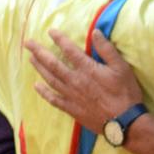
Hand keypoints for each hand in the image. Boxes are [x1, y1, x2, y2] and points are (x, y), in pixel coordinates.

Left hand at [26, 28, 143, 133]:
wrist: (123, 122)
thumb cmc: (125, 93)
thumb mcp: (121, 68)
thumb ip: (107, 49)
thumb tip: (95, 32)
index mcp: (87, 69)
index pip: (69, 50)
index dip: (59, 39)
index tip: (50, 31)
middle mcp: (75, 81)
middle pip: (53, 64)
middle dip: (39, 52)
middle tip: (28, 43)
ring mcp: (71, 96)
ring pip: (50, 79)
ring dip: (39, 68)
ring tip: (31, 59)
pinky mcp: (71, 109)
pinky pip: (53, 99)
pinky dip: (44, 92)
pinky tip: (36, 86)